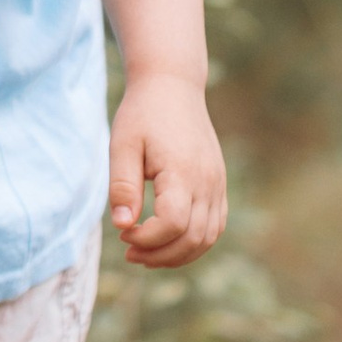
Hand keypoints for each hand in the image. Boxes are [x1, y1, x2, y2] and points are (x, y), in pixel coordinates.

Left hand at [107, 71, 227, 268]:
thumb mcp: (122, 145)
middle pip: (193, 239)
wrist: (173, 86)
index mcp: (183, 171)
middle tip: (128, 251)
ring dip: (177, 255)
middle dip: (159, 255)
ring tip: (145, 253)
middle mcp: (207, 181)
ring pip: (208, 238)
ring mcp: (217, 184)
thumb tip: (122, 226)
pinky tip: (166, 241)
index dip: (147, 239)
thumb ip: (123, 186)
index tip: (123, 234)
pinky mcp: (218, 184)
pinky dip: (193, 242)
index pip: (173, 224)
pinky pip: (214, 226)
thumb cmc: (143, 113)